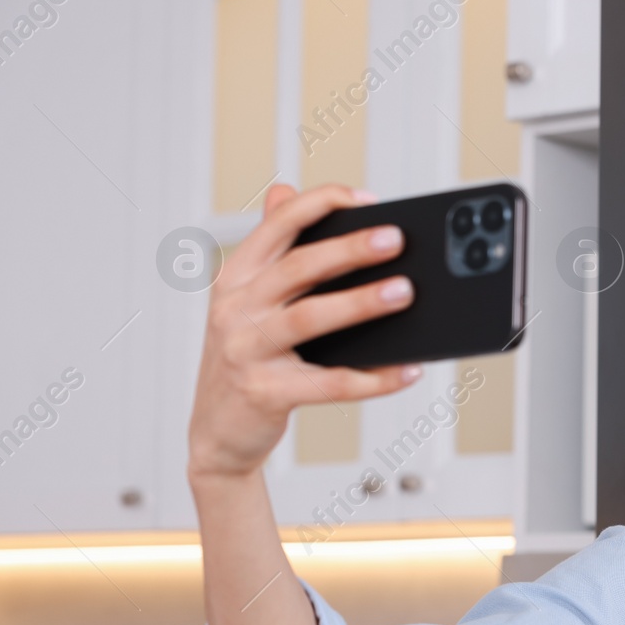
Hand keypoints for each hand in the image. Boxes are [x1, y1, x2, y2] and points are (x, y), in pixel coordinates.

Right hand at [187, 183, 421, 480]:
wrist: (219, 434)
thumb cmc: (247, 361)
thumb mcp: (247, 301)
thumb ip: (271, 250)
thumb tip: (285, 190)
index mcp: (236, 279)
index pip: (278, 227)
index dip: (320, 205)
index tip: (367, 199)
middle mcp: (235, 309)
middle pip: (298, 267)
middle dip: (349, 249)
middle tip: (396, 239)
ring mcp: (246, 351)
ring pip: (310, 318)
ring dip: (361, 304)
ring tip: (404, 292)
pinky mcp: (265, 393)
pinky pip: (329, 383)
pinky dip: (372, 378)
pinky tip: (406, 370)